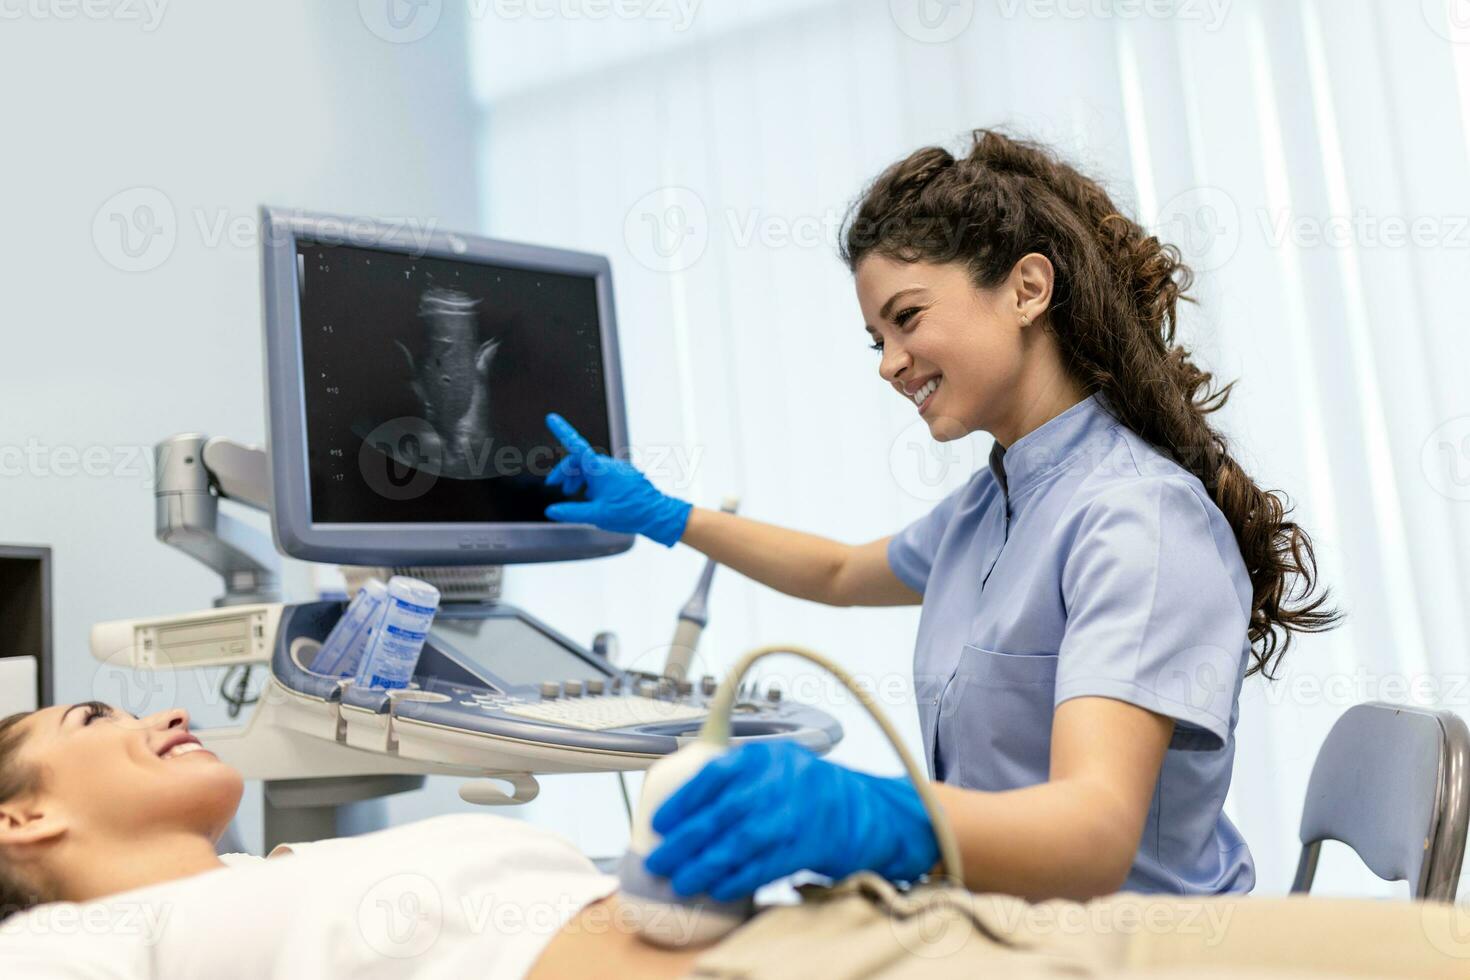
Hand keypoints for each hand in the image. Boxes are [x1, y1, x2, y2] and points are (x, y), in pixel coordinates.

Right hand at [542, 413, 692, 546]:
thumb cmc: (631, 513)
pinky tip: (590, 496)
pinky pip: (602, 473)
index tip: (552, 419)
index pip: (576, 446)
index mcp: (599, 470)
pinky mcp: (624, 475)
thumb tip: (552, 511)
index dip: (562, 431)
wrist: (658, 514)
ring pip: (590, 467)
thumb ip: (571, 512)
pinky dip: (591, 481)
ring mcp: (617, 469)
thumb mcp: (596, 515)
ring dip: (578, 477)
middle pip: (579, 460)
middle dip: (565, 471)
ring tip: (571, 492)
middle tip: (554, 485)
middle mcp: (608, 465)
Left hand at [644, 741, 939, 901]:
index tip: (658, 822)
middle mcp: (780, 781)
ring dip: (705, 866)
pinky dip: (738, 879)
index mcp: (765, 756)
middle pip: (723, 813)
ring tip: (680, 881)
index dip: (683, 800)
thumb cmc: (807, 788)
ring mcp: (796, 814)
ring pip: (741, 843)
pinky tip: (717, 888)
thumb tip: (682, 805)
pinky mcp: (808, 846)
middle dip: (685, 840)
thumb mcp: (774, 762)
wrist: (863, 810)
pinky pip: (766, 865)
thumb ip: (736, 774)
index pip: (715, 773)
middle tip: (658, 860)